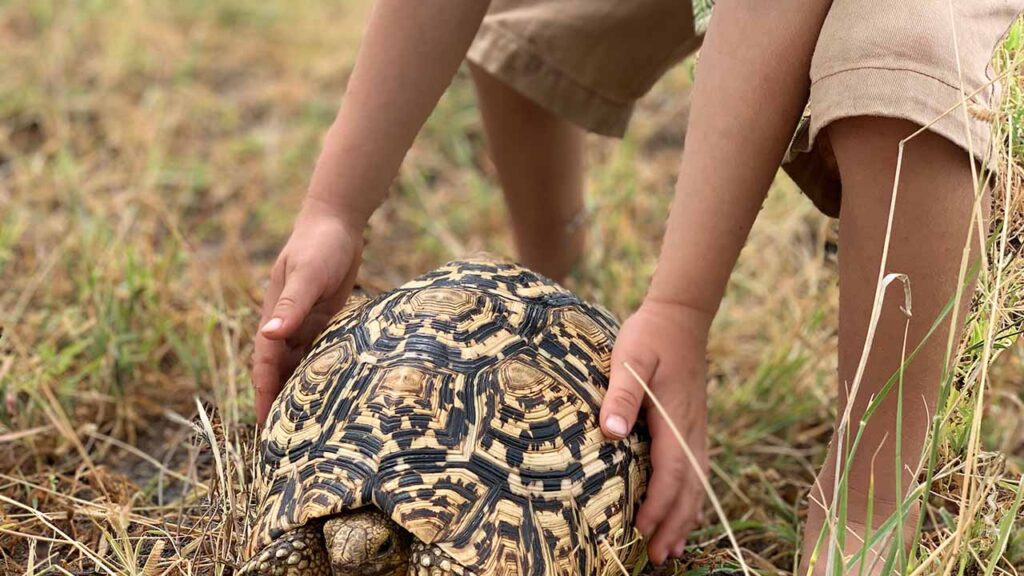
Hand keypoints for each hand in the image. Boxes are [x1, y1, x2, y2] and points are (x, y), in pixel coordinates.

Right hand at [253, 205, 362, 424]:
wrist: (337, 222)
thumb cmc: (319, 246)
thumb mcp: (307, 275)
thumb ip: (291, 305)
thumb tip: (268, 335)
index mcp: (274, 317)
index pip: (266, 363)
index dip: (265, 394)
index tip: (266, 425)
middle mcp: (287, 325)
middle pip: (280, 371)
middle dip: (280, 401)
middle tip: (286, 439)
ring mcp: (306, 324)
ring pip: (301, 365)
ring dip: (302, 391)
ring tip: (309, 425)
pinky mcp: (326, 321)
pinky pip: (322, 353)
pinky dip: (323, 373)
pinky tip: (334, 392)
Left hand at [599, 299, 711, 564]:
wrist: (679, 316)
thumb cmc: (649, 337)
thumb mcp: (629, 360)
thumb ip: (620, 396)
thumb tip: (609, 434)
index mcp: (675, 419)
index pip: (672, 472)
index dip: (659, 506)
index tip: (641, 530)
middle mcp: (691, 430)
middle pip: (690, 487)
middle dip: (675, 524)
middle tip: (659, 557)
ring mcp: (696, 428)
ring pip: (698, 482)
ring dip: (686, 516)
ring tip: (672, 547)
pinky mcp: (692, 424)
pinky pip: (697, 469)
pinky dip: (691, 496)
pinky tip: (682, 510)